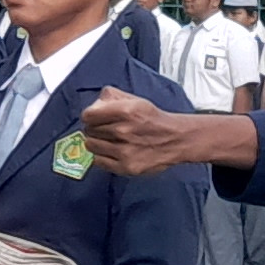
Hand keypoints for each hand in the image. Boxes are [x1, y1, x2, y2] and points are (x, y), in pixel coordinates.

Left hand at [75, 88, 258, 177]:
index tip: (94, 118)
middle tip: (106, 130)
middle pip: (89, 130)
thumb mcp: (135, 100)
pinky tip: (111, 152)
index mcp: (125, 111)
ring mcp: (124, 151)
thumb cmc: (153, 118)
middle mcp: (123, 131)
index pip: (88, 115)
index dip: (90, 116)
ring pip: (91, 146)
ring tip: (109, 141)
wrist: (176, 139)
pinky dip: (101, 157)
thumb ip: (111, 97)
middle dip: (95, 129)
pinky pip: (98, 162)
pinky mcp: (126, 167)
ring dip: (97, 142)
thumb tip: (94, 105)